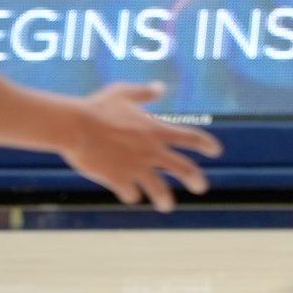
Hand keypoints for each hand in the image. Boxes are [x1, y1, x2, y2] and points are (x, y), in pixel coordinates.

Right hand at [61, 81, 220, 211]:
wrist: (76, 127)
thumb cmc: (97, 107)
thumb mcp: (123, 93)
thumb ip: (144, 92)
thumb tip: (160, 87)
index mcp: (156, 130)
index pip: (191, 138)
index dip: (206, 144)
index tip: (216, 151)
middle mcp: (151, 151)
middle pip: (183, 168)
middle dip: (195, 179)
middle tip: (201, 187)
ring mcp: (137, 167)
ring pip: (159, 189)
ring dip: (164, 199)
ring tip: (167, 206)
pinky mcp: (119, 180)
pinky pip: (131, 193)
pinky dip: (131, 194)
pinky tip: (129, 194)